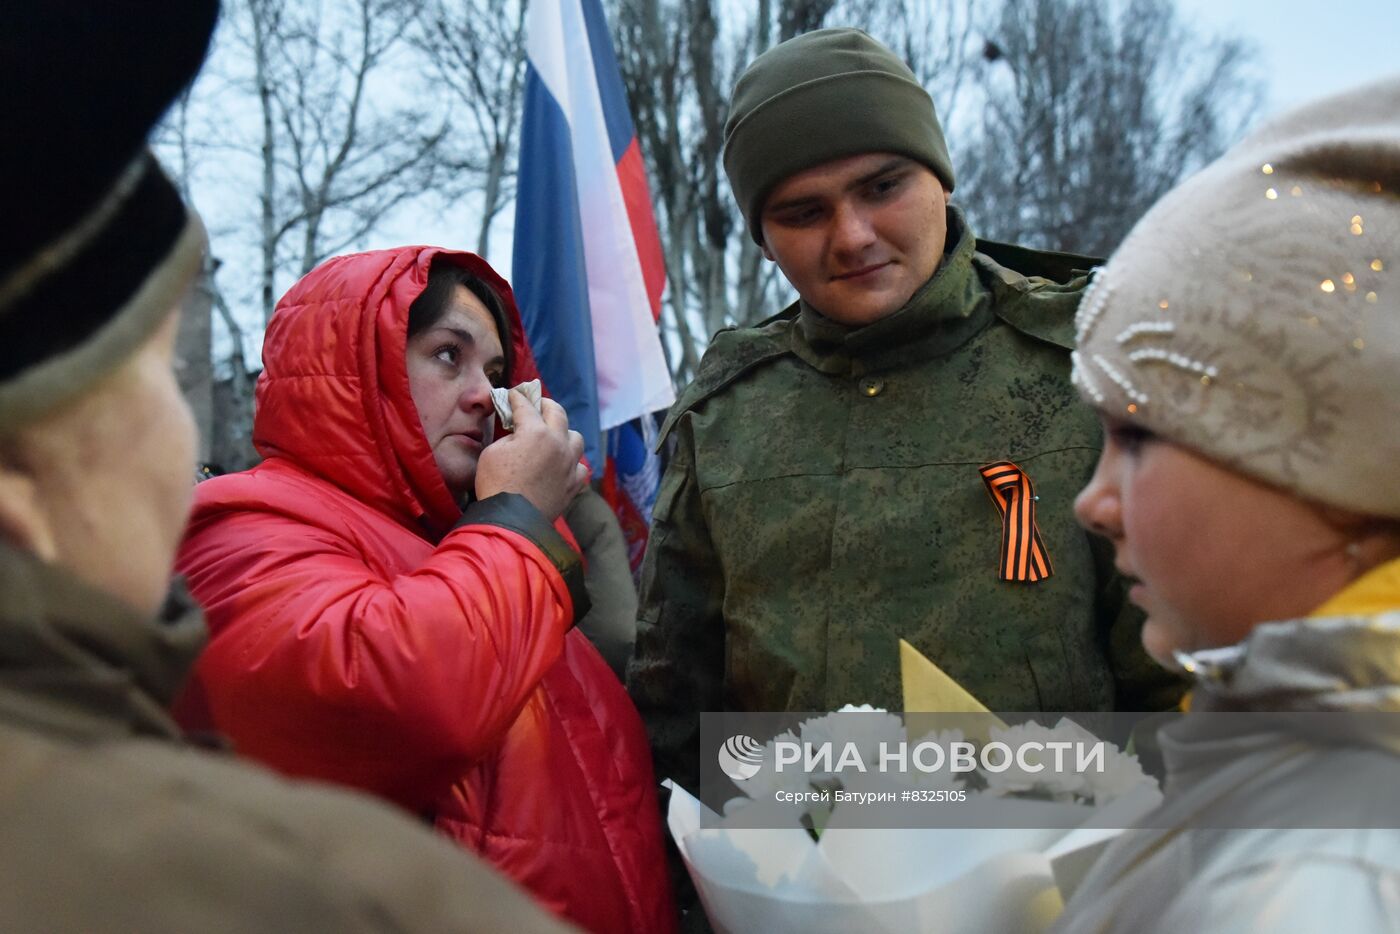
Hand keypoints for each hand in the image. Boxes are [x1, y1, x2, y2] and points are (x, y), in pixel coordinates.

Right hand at [474, 390, 587, 520]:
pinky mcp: (573, 484)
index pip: (526, 406)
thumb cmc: (496, 485)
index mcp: (537, 432)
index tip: (513, 394)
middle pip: (557, 413)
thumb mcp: (492, 453)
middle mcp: (559, 444)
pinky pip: (580, 467)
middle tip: (537, 404)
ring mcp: (570, 464)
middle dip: (545, 405)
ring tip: (554, 436)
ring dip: (564, 433)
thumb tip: (519, 436)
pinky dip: (572, 462)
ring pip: (576, 438)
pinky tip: (563, 464)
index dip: (517, 397)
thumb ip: (509, 437)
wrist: (510, 521)